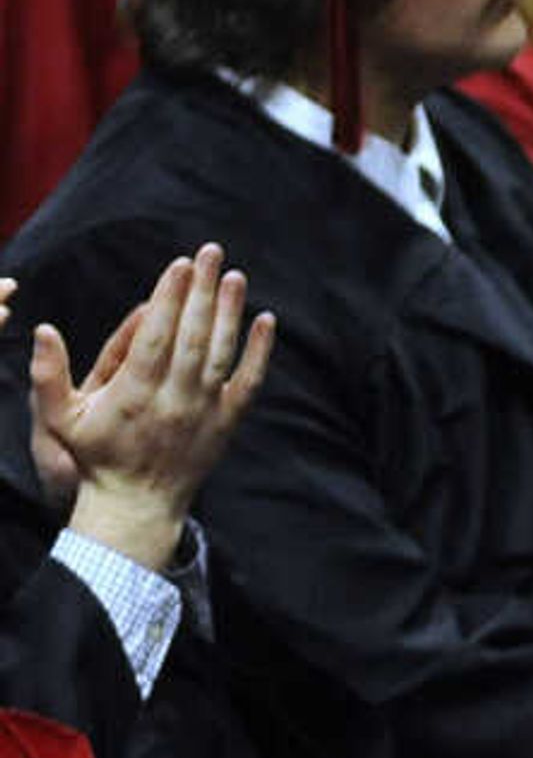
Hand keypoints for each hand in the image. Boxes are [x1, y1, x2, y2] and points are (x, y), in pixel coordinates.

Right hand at [20, 246, 276, 567]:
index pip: (157, 336)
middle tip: (211, 253)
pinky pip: (248, 383)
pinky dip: (259, 352)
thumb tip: (41, 330)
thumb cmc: (95, 457)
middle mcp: (174, 399)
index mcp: (134, 393)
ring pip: (222, 354)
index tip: (179, 265)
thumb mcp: (60, 419)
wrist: (138, 504)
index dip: (170, 298)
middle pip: (194, 336)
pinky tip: (266, 321)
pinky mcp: (226, 422)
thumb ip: (48, 374)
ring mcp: (204, 411)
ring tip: (235, 276)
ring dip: (231, 313)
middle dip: (203, 291)